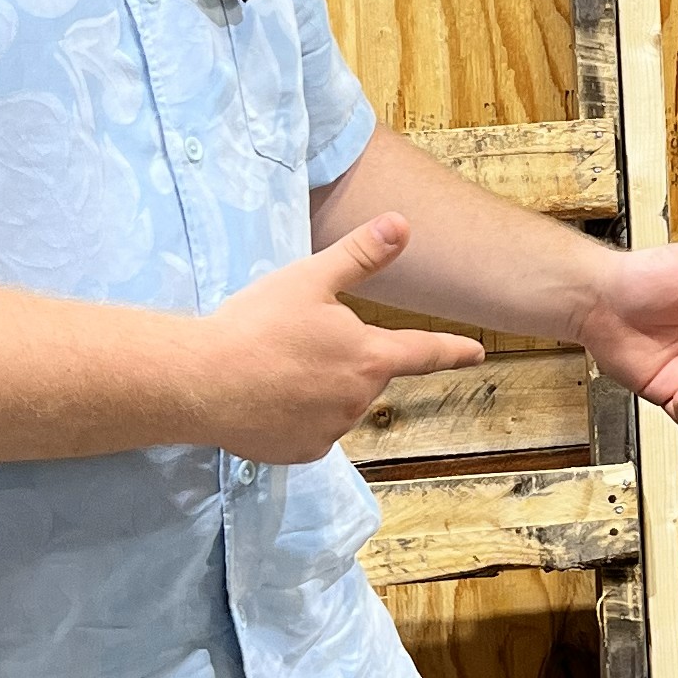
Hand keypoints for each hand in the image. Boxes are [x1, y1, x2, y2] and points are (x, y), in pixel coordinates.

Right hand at [192, 215, 481, 460]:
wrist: (200, 382)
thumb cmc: (257, 325)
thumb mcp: (310, 278)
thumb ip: (361, 255)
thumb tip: (403, 224)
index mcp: (370, 357)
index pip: (423, 352)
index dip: (452, 350)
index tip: (476, 353)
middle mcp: (359, 401)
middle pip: (364, 374)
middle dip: (341, 358)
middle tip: (293, 340)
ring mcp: (330, 431)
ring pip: (335, 402)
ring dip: (316, 387)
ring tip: (272, 367)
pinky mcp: (301, 453)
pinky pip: (308, 429)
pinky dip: (293, 415)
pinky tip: (264, 397)